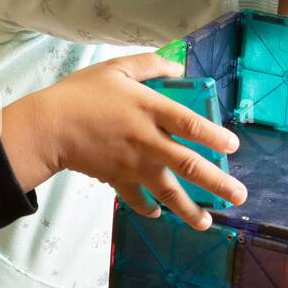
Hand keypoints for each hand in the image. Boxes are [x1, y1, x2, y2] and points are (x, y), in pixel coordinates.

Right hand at [0, 52, 246, 229]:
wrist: (49, 127)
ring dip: (189, 209)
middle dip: (217, 183)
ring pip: (168, 191)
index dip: (215, 136)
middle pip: (189, 166)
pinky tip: (158, 213)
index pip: (192, 125)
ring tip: (206, 223)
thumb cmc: (81, 93)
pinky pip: (137, 198)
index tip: (233, 147)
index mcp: (151, 110)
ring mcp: (133, 165)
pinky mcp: (117, 179)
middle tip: (238, 196)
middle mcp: (148, 141)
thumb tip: (179, 66)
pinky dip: (148, 208)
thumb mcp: (116, 68)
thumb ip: (150, 65)